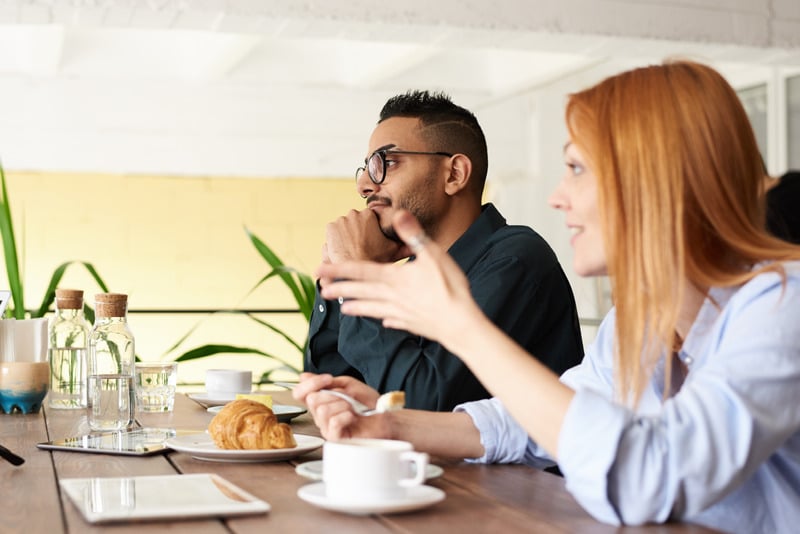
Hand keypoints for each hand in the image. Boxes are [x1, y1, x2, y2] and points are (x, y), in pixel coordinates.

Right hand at [293, 373, 390, 440]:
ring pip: (322, 410)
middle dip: (333, 394)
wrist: (386, 418)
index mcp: (321, 401)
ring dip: (342, 405)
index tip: (328, 378)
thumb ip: (328, 382)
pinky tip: (353, 417)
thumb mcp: (348, 385)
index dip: (310, 383)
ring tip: (353, 408)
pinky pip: (333, 423)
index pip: (300, 393)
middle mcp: (320, 415)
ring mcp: (327, 428)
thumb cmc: (368, 404)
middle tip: (348, 398)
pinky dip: (345, 415)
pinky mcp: (336, 438)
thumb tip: (304, 376)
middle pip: (311, 400)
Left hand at [316, 210, 481, 345]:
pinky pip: (393, 320)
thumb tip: (399, 213)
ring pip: (373, 308)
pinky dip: (385, 318)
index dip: (340, 269)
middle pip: (362, 292)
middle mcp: (393, 296)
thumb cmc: (449, 288)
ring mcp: (401, 312)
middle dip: (341, 290)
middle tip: (322, 290)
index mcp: (395, 278)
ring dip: (357, 307)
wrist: (460, 325)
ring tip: (343, 310)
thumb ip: (414, 235)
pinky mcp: (411, 324)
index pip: (361, 271)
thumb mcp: (433, 254)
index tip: (321, 269)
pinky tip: (382, 320)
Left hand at [324, 209, 409, 263]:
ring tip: (353, 250)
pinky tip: (343, 249)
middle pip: (356, 221)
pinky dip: (336, 239)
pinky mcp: (330, 227)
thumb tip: (415, 243)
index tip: (371, 241)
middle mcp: (355, 213)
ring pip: (344, 226)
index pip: (369, 218)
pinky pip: (332, 232)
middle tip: (362, 246)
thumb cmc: (376, 262)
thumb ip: (407, 244)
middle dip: (358, 232)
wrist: (355, 273)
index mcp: (370, 215)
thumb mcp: (395, 252)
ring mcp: (341, 220)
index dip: (371, 231)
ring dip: (347, 235)